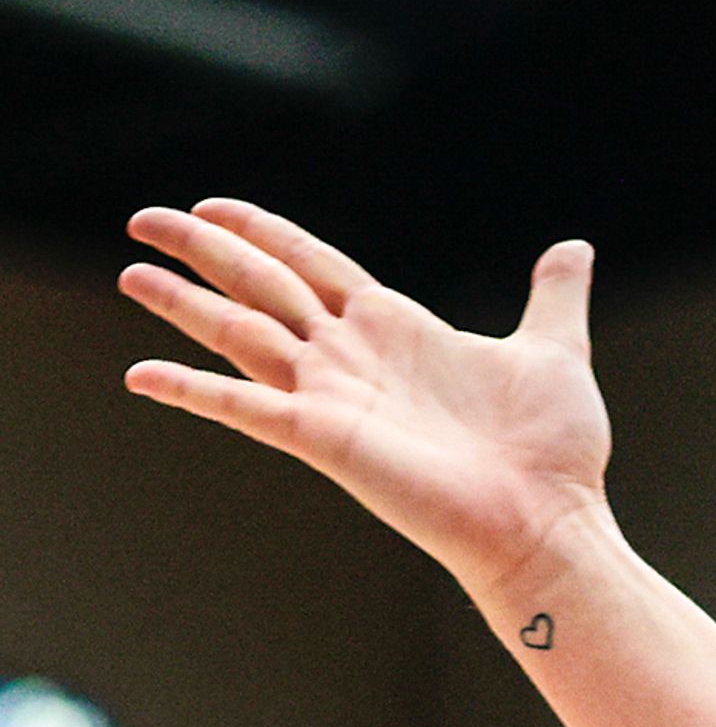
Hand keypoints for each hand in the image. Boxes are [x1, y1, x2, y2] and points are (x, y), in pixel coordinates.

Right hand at [118, 201, 612, 597]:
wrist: (553, 520)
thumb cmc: (556, 451)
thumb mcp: (555, 351)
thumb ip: (553, 296)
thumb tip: (575, 250)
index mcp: (396, 328)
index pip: (312, 262)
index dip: (263, 230)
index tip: (213, 206)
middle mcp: (354, 357)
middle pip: (262, 284)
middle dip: (205, 250)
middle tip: (144, 218)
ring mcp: (334, 396)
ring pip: (240, 332)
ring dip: (183, 304)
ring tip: (129, 274)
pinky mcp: (324, 438)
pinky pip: (244, 406)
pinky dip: (192, 390)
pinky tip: (140, 375)